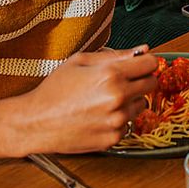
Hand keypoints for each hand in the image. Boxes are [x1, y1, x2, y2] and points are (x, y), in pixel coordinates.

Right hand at [20, 45, 157, 153]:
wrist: (36, 122)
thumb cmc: (55, 89)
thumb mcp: (81, 61)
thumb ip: (116, 54)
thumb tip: (143, 49)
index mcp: (111, 74)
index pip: (151, 64)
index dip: (146, 62)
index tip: (140, 65)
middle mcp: (118, 97)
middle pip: (152, 84)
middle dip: (141, 80)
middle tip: (123, 82)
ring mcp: (117, 120)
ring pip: (142, 105)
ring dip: (130, 101)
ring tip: (106, 100)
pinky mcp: (113, 138)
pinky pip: (128, 124)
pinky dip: (119, 119)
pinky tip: (100, 115)